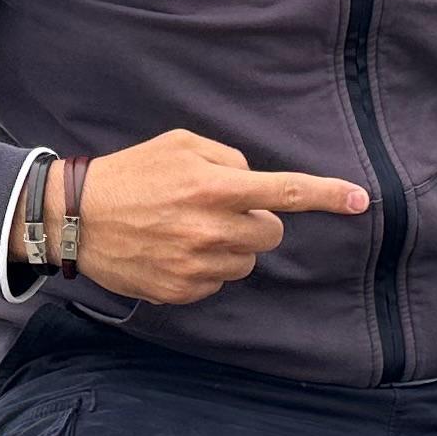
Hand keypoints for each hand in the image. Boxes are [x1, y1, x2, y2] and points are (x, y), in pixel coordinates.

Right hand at [46, 129, 369, 309]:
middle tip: (220, 209)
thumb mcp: (178, 144)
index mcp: (211, 186)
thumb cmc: (131, 174)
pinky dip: (206, 267)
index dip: (325, 195)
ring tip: (188, 229)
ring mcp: (195, 264)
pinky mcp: (182, 291)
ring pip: (246, 260)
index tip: (361, 200)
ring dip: (230, 245)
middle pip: (270, 233)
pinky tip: (174, 250)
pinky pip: (218, 281)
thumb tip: (253, 182)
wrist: (75, 217)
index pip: (282, 192)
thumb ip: (225, 157)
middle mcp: (208, 228)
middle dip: (257, 221)